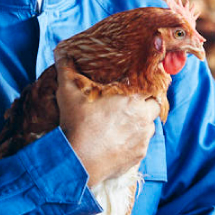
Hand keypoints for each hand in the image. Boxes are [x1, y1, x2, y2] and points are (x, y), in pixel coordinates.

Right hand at [55, 57, 159, 186]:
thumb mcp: (68, 91)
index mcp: (134, 101)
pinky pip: (139, 147)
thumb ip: (67, 69)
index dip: (145, 88)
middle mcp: (144, 121)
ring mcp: (142, 142)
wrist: (77, 161)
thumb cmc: (76, 124)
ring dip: (138, 125)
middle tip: (127, 106)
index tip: (134, 89)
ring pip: (148, 129)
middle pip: (153, 109)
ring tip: (120, 124)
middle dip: (144, 106)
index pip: (153, 90)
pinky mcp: (136, 159)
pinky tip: (115, 142)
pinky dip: (131, 144)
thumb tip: (61, 53)